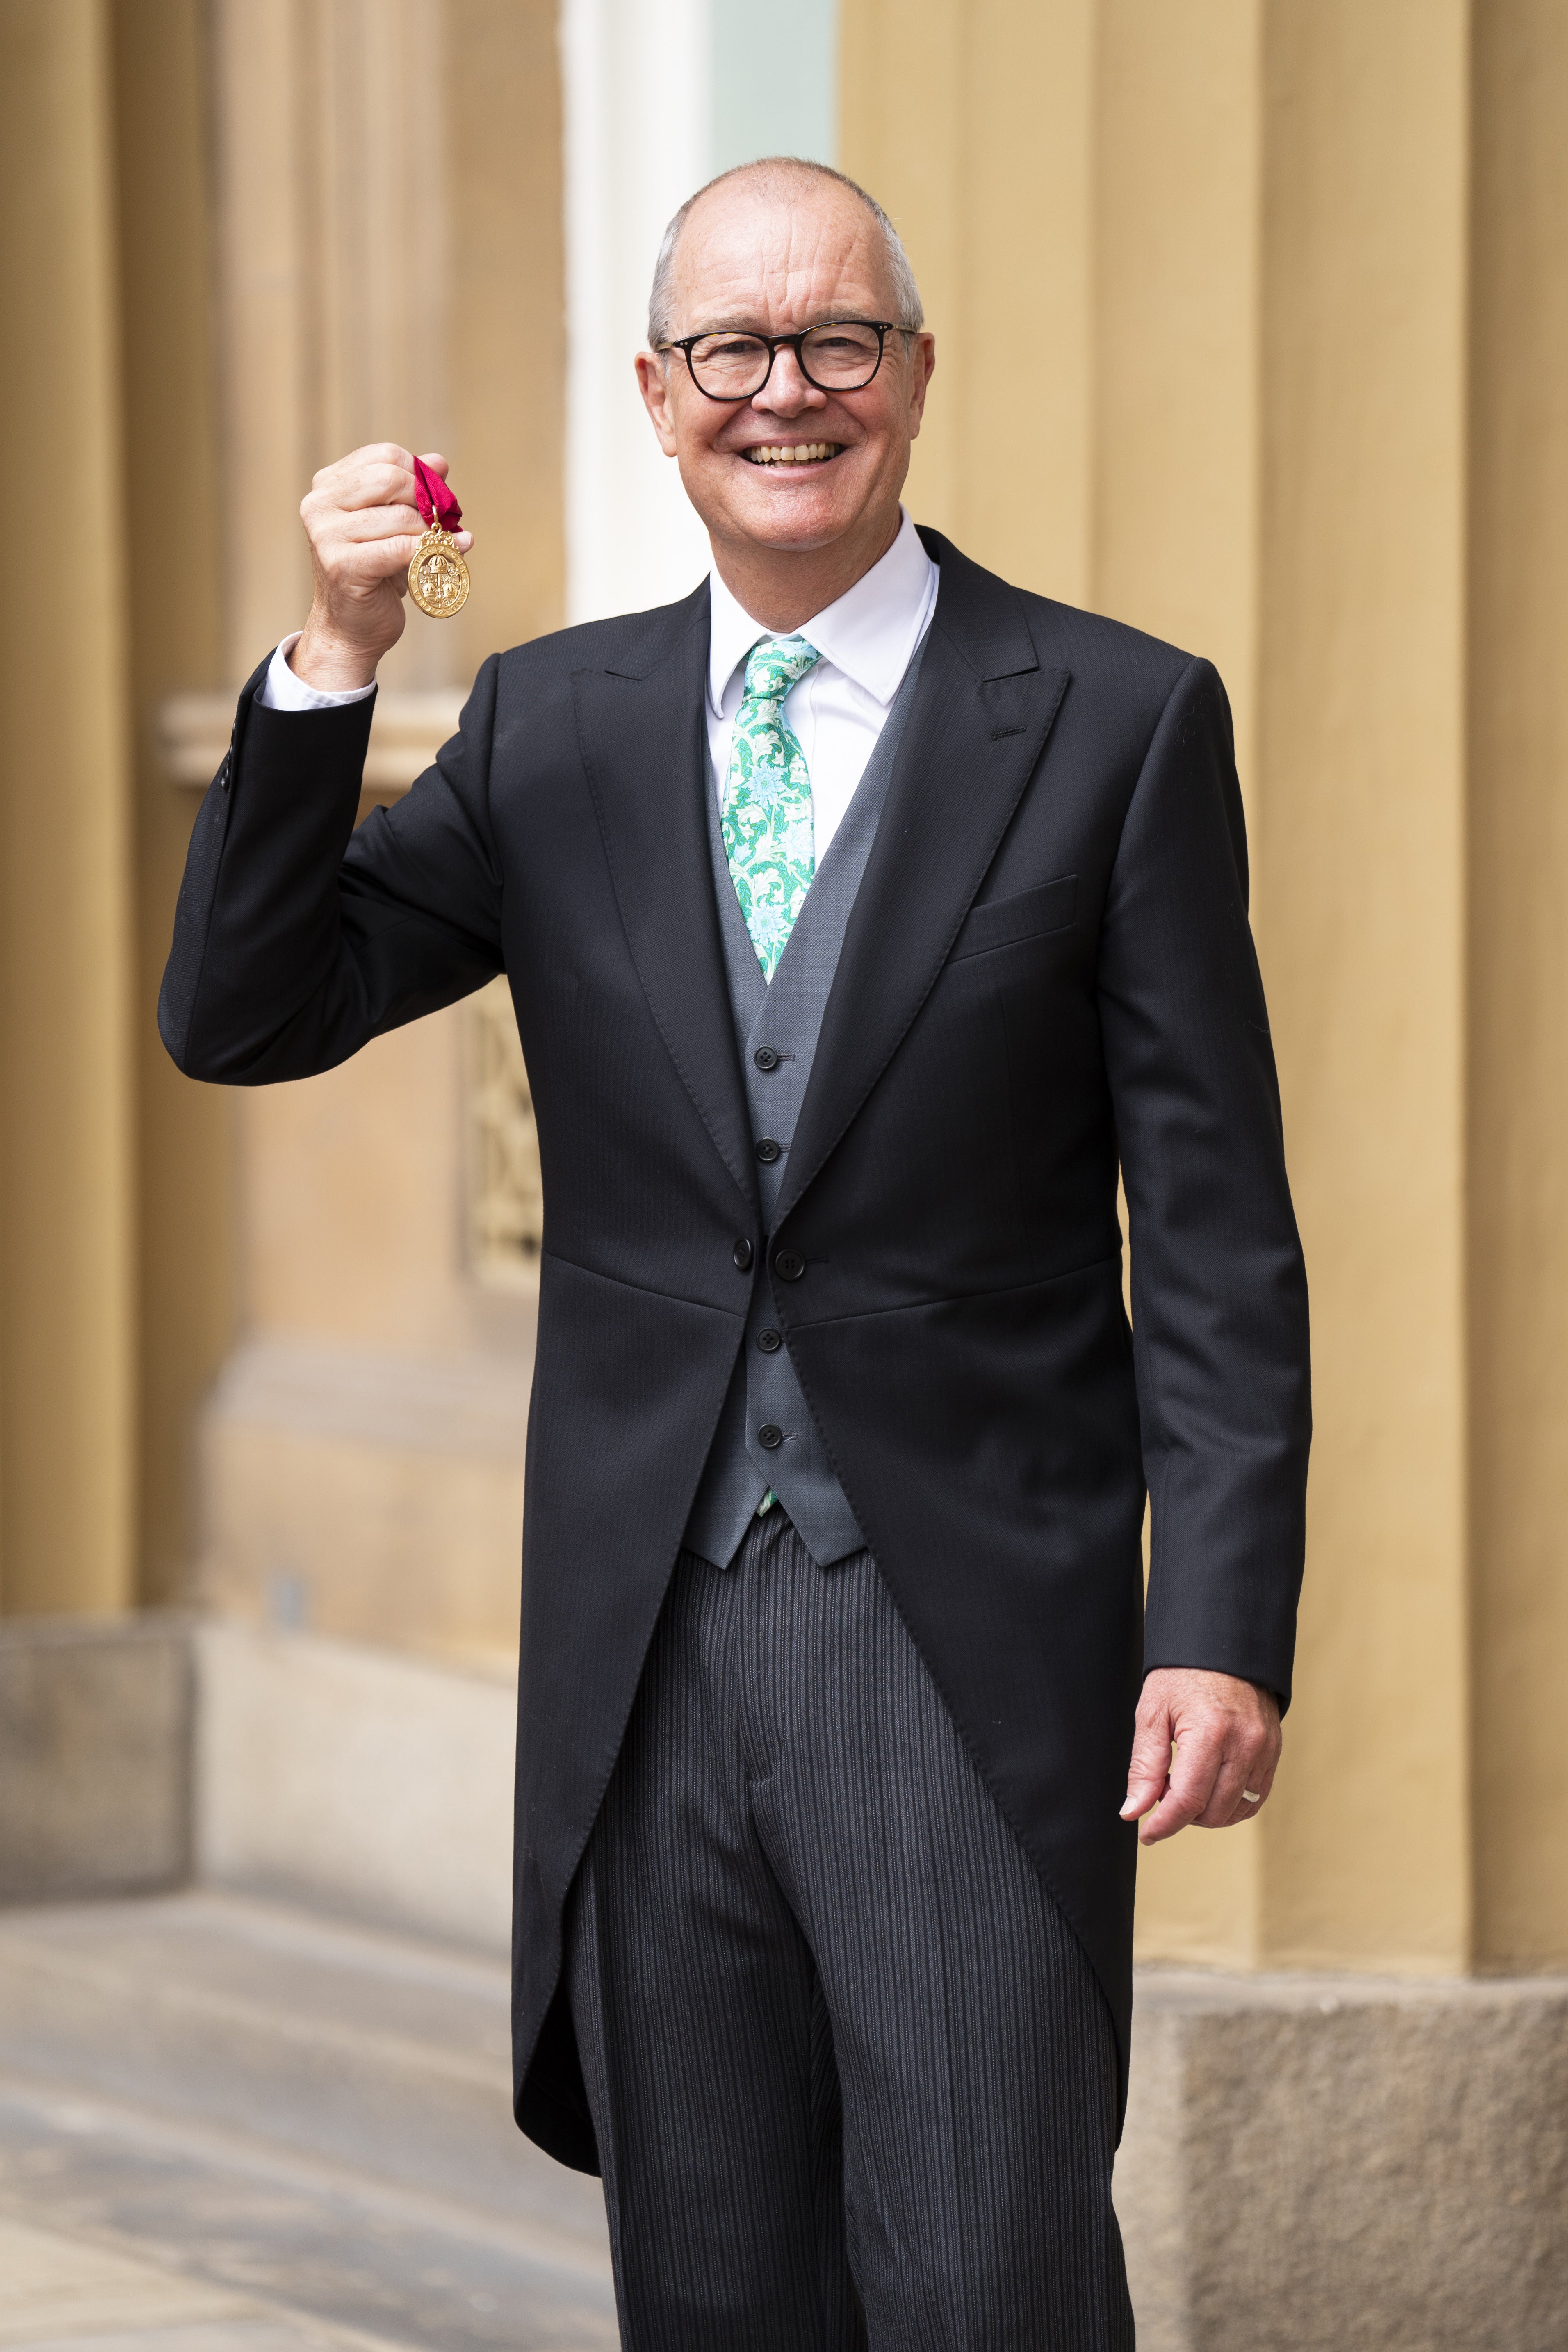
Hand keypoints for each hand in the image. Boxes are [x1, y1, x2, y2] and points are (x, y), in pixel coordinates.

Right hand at [289, 443, 474, 690]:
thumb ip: (412, 491)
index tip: (435, 496)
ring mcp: (326, 536)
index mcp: (327, 487)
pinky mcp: (343, 565)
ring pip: (400, 517)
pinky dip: (433, 551)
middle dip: (425, 499)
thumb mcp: (392, 525)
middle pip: (390, 479)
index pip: (383, 457)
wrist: (350, 629)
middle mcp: (319, 506)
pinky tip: (456, 551)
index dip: (418, 473)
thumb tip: (438, 462)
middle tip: (441, 520)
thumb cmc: (374, 575)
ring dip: (431, 531)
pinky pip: (401, 549)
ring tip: (445, 543)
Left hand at [1121, 1667, 1280, 1844]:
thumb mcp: (1152, 1713)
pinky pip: (1256, 1798)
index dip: (1164, 1824)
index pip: (1188, 1800)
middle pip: (1213, 1811)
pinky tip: (1210, 1789)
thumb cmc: (1182, 1674)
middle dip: (1183, 1815)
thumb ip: (1144, 1767)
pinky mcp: (1274, 1752)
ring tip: (1185, 1786)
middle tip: (1163, 1792)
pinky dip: (1231, 1805)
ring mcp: (1264, 1749)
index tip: (1146, 1832)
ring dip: (1207, 1813)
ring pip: (1236, 1811)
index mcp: (1210, 1732)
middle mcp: (1244, 1744)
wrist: (1223, 1645)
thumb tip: (1133, 1811)